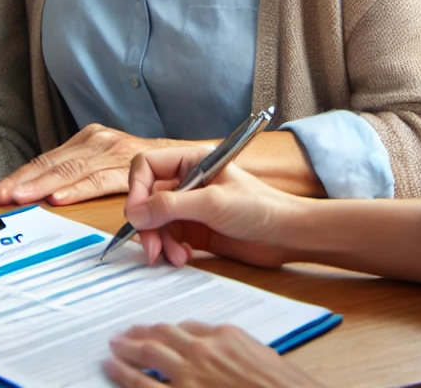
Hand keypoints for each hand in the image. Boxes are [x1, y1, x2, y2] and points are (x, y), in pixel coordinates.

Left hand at [0, 124, 176, 206]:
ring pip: (70, 170)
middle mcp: (97, 140)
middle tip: (3, 195)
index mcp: (87, 140)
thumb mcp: (103, 164)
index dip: (22, 176)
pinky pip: (98, 180)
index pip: (46, 159)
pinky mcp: (128, 165)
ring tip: (21, 197)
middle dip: (24, 181)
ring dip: (42, 185)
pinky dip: (77, 190)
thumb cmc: (137, 168)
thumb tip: (38, 196)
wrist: (182, 160)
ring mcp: (112, 151)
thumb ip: (77, 175)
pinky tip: (59, 199)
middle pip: (53, 163)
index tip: (0, 192)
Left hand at [104, 322, 324, 387]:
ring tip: (112, 349)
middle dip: (138, 335)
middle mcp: (202, 351)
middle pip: (161, 337)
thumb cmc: (279, 383)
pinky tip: (113, 372)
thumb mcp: (256, 353)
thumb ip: (229, 345)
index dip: (162, 329)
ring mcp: (191, 377)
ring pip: (148, 358)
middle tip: (121, 334)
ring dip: (126, 352)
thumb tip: (207, 340)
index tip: (150, 330)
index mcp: (221, 336)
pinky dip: (126, 378)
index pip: (183, 327)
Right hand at [124, 144, 304, 268]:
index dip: (136, 189)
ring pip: (156, 222)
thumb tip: (134, 212)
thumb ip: (171, 205)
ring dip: (160, 242)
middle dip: (147, 225)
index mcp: (191, 161)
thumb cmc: (258, 207)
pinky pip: (169, 238)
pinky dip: (170, 250)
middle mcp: (186, 181)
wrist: (286, 235)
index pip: (147, 167)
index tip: (136, 216)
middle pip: (147, 199)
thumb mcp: (212, 203)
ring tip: (174, 257)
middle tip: (152, 250)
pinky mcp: (195, 230)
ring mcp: (190, 207)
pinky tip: (183, 257)